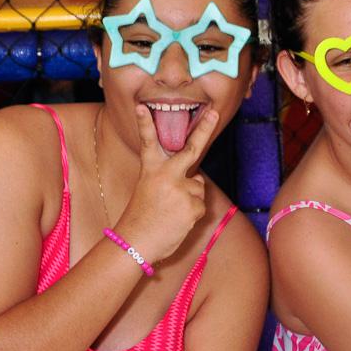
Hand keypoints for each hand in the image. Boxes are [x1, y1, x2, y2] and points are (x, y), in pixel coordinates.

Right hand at [116, 105, 216, 264]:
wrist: (136, 243)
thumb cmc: (142, 217)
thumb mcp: (149, 190)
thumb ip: (171, 179)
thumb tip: (196, 180)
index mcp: (150, 170)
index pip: (148, 142)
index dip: (145, 124)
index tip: (142, 107)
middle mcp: (166, 176)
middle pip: (191, 150)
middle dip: (204, 130)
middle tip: (214, 114)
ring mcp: (180, 190)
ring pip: (198, 187)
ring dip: (191, 197)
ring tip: (172, 210)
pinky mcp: (192, 205)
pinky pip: (201, 204)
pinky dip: (193, 212)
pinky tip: (178, 220)